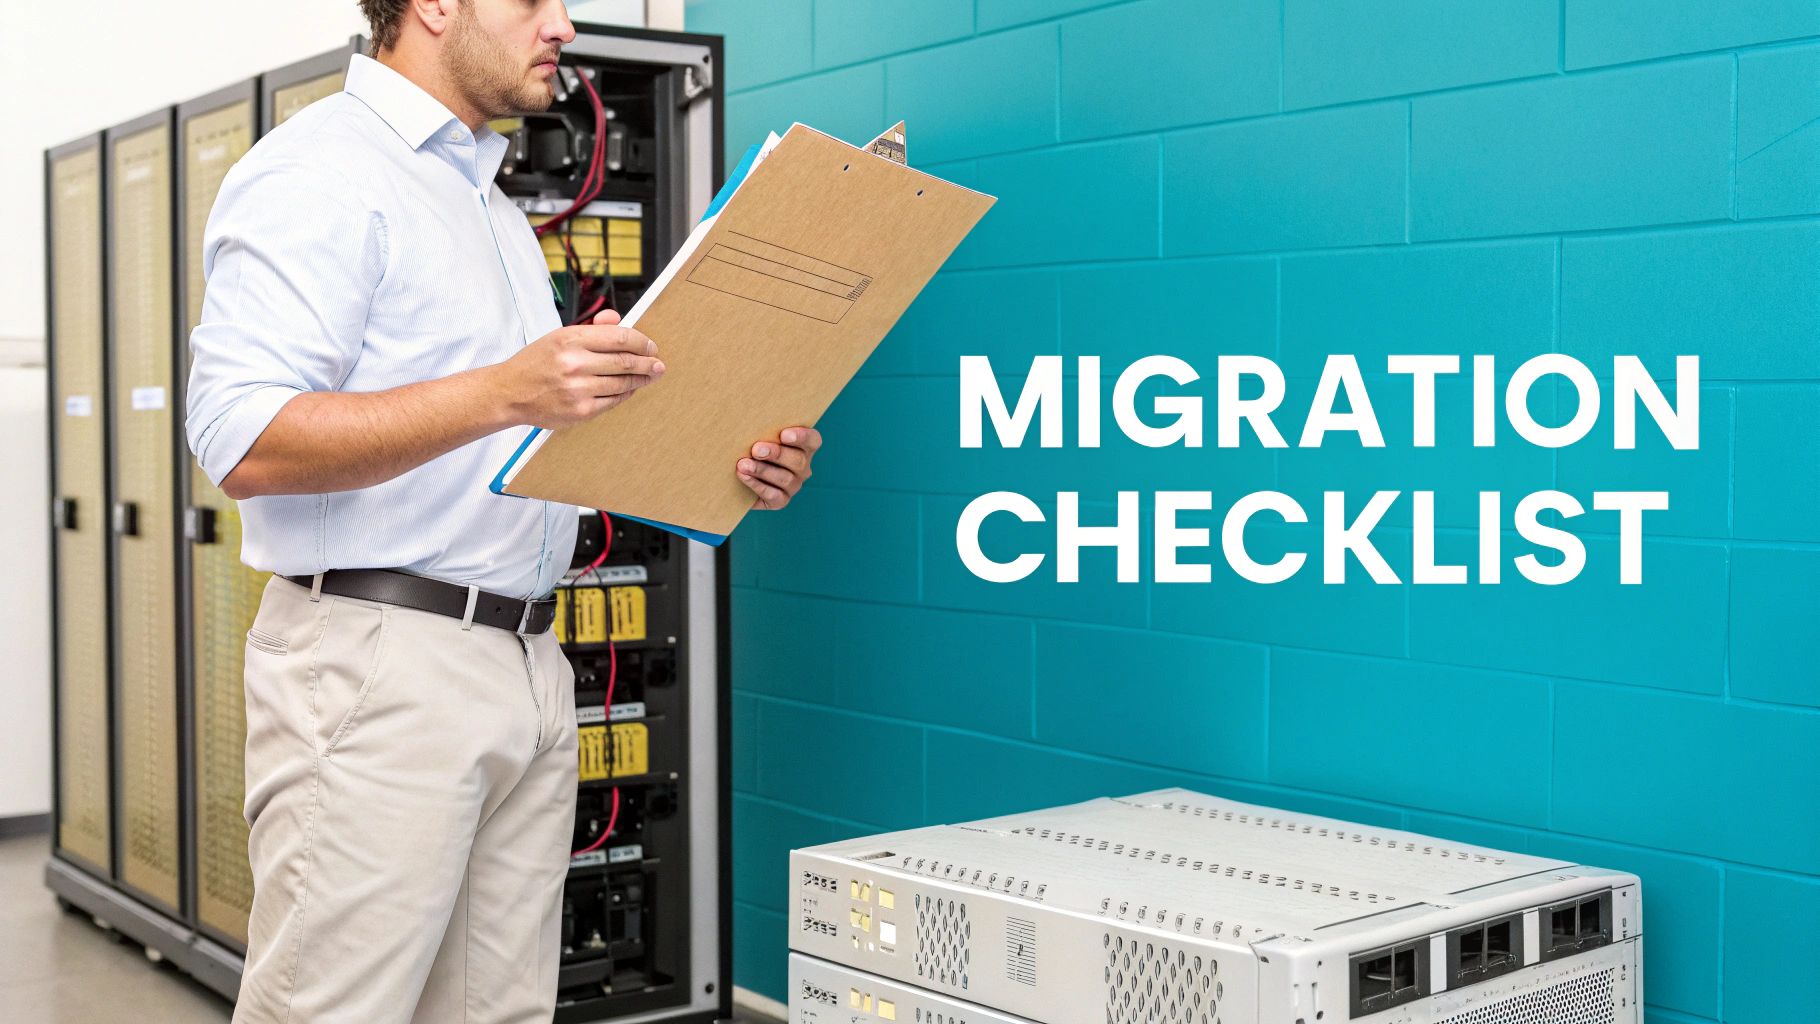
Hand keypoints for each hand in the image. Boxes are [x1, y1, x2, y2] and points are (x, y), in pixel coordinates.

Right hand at [495, 309, 664, 427]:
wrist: (510, 392)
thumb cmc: (537, 362)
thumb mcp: (559, 336)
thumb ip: (592, 328)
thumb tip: (618, 319)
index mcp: (570, 339)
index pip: (619, 338)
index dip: (641, 342)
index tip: (650, 346)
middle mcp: (574, 364)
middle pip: (625, 361)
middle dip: (648, 363)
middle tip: (658, 364)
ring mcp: (578, 389)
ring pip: (622, 383)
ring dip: (640, 379)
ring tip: (650, 376)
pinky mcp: (580, 411)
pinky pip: (613, 401)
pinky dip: (625, 394)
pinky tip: (630, 389)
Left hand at [737, 427, 820, 509]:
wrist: (734, 477)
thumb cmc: (747, 447)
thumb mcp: (755, 433)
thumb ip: (758, 425)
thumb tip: (747, 408)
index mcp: (802, 447)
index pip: (812, 440)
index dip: (802, 437)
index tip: (783, 434)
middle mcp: (802, 467)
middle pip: (798, 460)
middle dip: (777, 454)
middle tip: (756, 449)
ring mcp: (793, 485)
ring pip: (786, 478)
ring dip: (763, 470)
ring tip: (743, 464)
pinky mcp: (781, 501)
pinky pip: (774, 495)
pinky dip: (757, 485)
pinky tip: (744, 476)